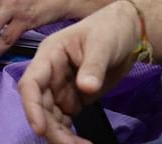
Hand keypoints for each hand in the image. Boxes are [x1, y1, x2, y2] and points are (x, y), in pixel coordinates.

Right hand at [19, 1, 142, 143]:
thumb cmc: (111, 28)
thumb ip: (93, 66)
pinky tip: (82, 143)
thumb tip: (86, 88)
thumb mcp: (103, 43)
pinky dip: (70, 134)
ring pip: (51, 118)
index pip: (31, 83)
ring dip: (61, 135)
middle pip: (41, 107)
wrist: (129, 32)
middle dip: (51, 129)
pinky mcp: (73, 98)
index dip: (32, 107)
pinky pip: (65, 120)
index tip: (40, 128)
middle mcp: (50, 74)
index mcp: (50, 56)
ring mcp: (60, 88)